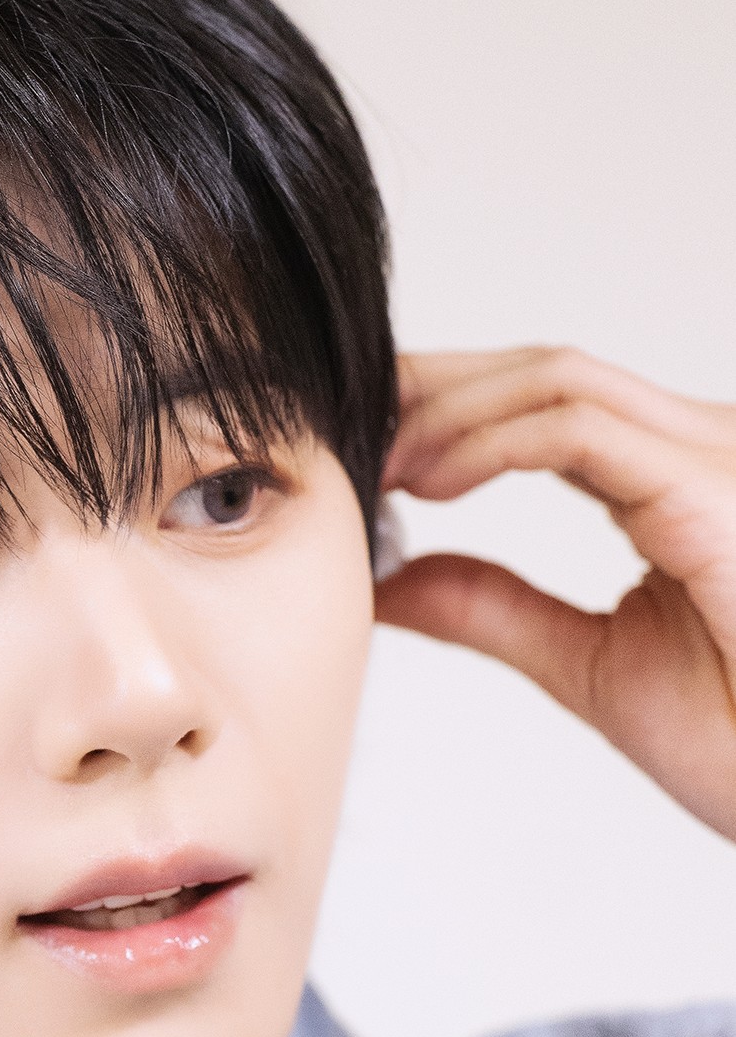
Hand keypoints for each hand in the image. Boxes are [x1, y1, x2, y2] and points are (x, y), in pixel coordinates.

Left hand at [377, 348, 735, 841]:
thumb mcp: (589, 666)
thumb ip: (495, 610)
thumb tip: (391, 582)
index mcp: (679, 480)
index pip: (550, 405)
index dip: (446, 411)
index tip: (360, 451)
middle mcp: (704, 449)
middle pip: (547, 370)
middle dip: (432, 387)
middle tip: (339, 425)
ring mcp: (717, 460)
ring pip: (560, 378)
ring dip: (448, 411)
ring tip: (373, 459)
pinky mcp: (713, 492)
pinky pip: (581, 431)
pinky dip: (490, 445)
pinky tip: (429, 484)